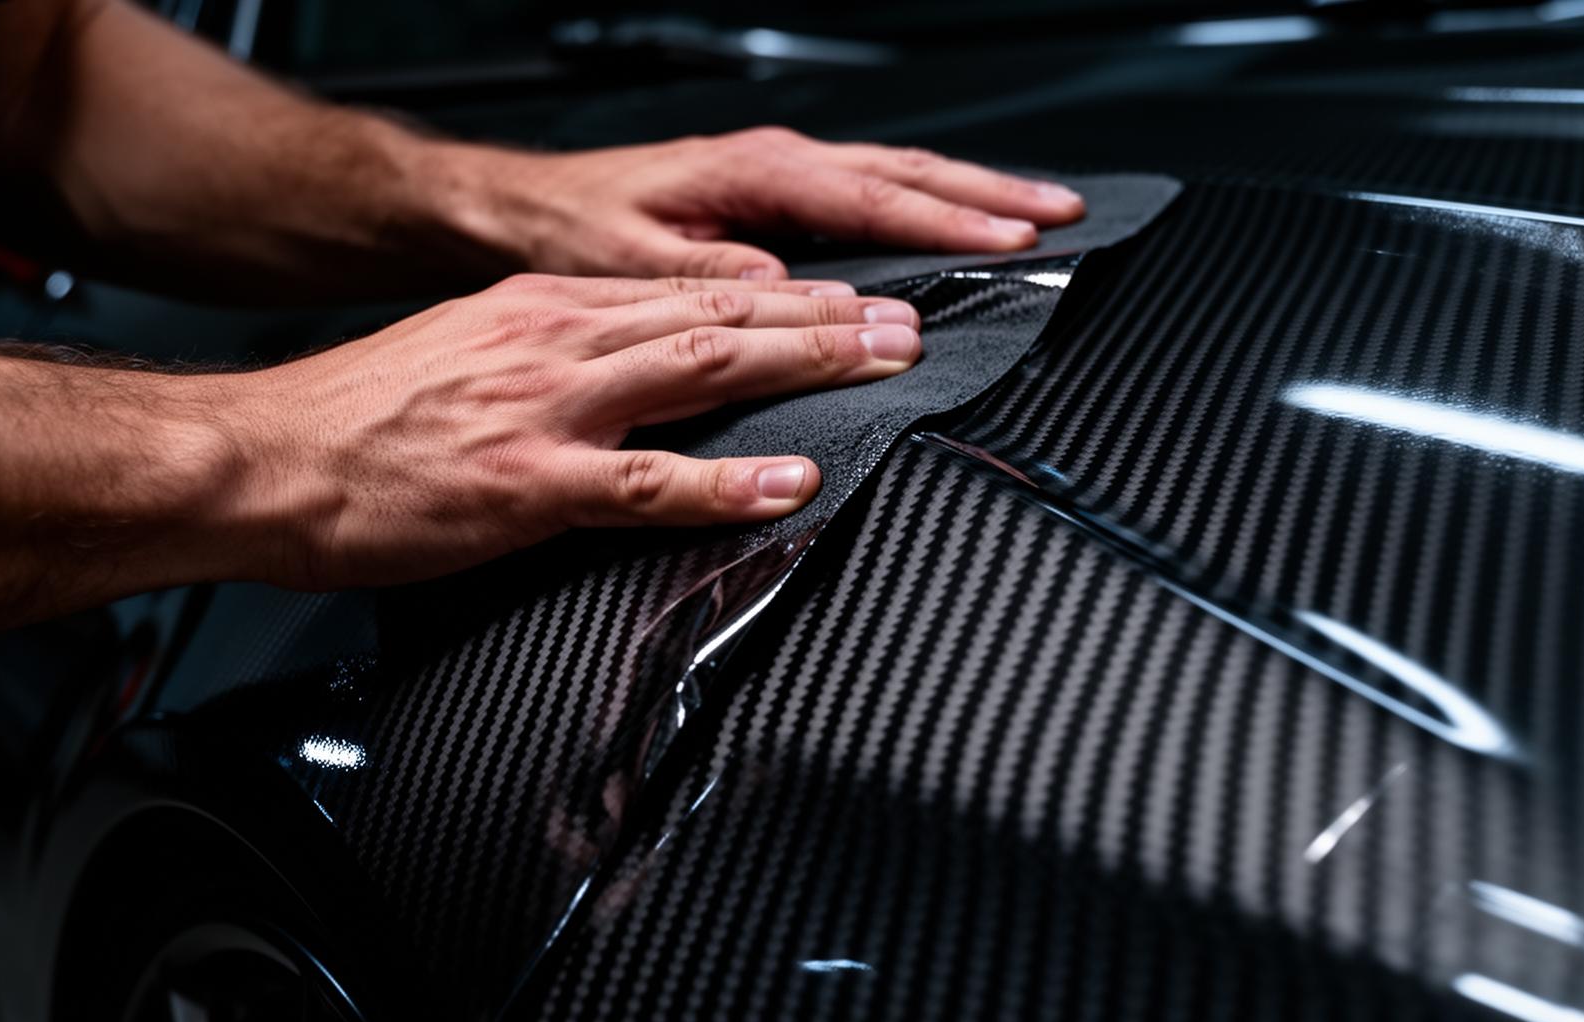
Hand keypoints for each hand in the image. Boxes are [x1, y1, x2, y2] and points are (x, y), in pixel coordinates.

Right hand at [227, 273, 920, 588]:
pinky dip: (726, 482)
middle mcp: (555, 342)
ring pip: (702, 371)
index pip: (689, 289)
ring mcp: (545, 409)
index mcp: (543, 312)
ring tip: (883, 370)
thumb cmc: (357, 424)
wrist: (258, 461)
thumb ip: (558, 361)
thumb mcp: (469, 358)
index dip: (785, 294)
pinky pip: (646, 482)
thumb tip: (638, 380)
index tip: (853, 298)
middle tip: (907, 324)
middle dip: (825, 317)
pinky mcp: (524, 483)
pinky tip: (788, 480)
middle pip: (717, 314)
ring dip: (804, 366)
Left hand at [434, 126, 1087, 280]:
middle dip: (989, 192)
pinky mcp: (776, 196)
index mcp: (751, 172)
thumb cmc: (570, 229)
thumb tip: (792, 295)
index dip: (948, 221)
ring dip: (970, 192)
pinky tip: (961, 221)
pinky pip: (872, 193)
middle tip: (1062, 215)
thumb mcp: (631, 263)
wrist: (521, 208)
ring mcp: (780, 175)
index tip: (1011, 238)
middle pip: (906, 173)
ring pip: (897, 175)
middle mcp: (774, 163)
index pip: (873, 198)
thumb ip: (715, 279)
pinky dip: (928, 204)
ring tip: (1039, 211)